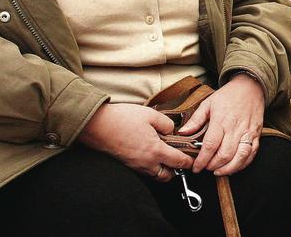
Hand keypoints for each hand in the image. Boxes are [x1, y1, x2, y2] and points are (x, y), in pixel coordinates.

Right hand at [78, 103, 193, 181]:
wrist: (96, 125)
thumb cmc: (122, 119)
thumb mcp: (151, 115)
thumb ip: (167, 124)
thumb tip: (172, 131)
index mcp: (156, 151)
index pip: (179, 162)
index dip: (189, 162)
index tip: (194, 160)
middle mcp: (146, 162)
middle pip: (167, 176)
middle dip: (176, 170)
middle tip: (180, 159)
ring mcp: (135, 165)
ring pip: (155, 175)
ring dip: (163, 170)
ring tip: (165, 157)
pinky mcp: (127, 164)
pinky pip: (144, 171)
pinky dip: (151, 167)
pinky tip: (150, 154)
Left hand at [178, 74, 264, 175]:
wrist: (251, 87)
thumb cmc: (229, 95)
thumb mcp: (208, 103)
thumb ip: (195, 120)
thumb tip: (183, 132)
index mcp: (221, 120)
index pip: (210, 145)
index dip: (202, 160)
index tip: (196, 167)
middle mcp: (235, 128)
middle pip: (224, 154)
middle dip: (213, 166)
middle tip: (206, 168)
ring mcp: (247, 133)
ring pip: (240, 157)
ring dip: (228, 168)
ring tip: (218, 172)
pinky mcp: (256, 135)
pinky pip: (251, 154)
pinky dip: (243, 164)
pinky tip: (234, 167)